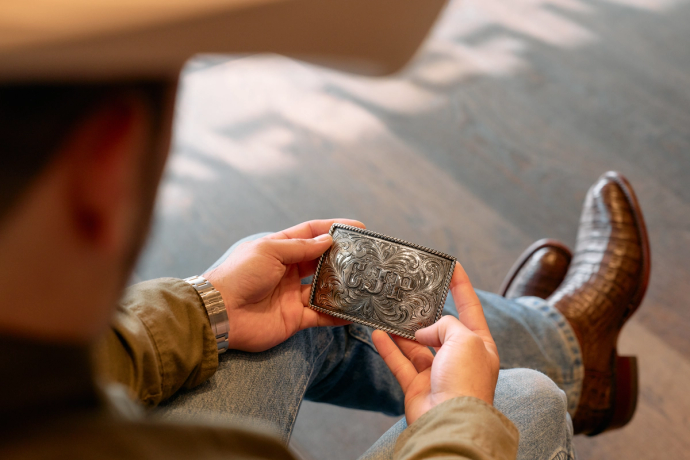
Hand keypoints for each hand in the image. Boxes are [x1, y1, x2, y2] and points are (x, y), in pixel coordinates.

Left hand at [204, 219, 360, 351]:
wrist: (221, 313)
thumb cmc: (240, 275)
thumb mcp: (269, 251)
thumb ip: (300, 247)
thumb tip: (328, 240)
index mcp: (279, 249)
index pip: (310, 234)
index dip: (332, 229)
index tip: (357, 228)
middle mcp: (288, 271)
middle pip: (321, 261)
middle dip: (342, 258)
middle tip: (367, 257)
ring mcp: (293, 295)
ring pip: (325, 289)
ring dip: (343, 286)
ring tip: (366, 282)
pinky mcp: (296, 318)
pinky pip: (322, 315)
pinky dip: (338, 314)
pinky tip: (356, 311)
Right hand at [372, 263, 498, 424]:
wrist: (450, 421)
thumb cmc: (466, 380)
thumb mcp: (465, 339)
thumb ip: (445, 325)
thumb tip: (423, 332)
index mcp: (479, 345)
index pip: (470, 308)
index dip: (462, 286)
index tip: (453, 265)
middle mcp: (459, 358)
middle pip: (440, 328)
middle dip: (426, 312)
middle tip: (411, 292)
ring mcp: (438, 373)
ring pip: (416, 345)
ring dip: (402, 330)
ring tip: (388, 311)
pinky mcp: (417, 386)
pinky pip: (401, 362)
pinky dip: (389, 348)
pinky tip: (377, 333)